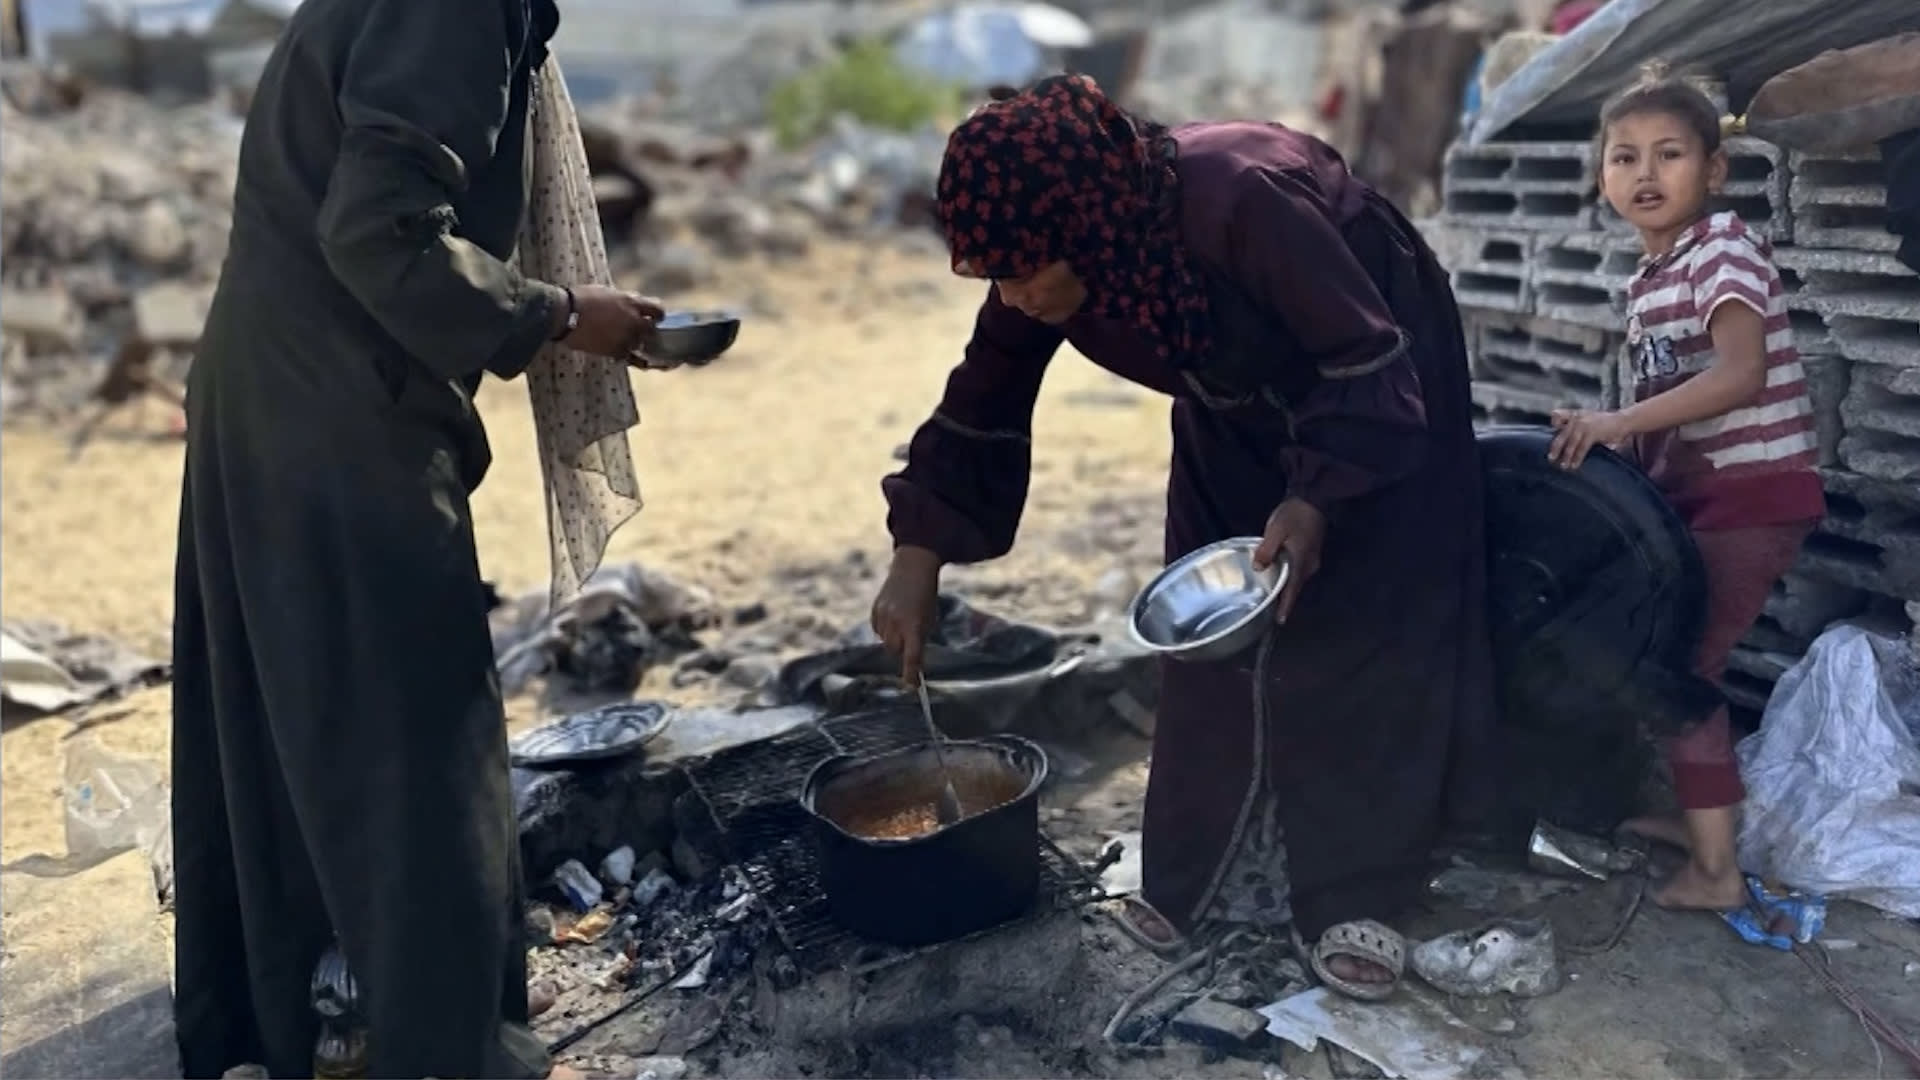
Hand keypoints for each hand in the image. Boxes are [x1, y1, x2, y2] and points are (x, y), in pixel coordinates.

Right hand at [558, 285, 663, 357]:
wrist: (564, 314)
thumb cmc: (581, 299)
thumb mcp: (607, 292)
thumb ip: (623, 300)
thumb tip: (633, 302)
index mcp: (631, 302)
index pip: (658, 309)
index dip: (658, 314)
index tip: (655, 317)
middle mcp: (633, 320)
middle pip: (652, 329)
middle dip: (648, 330)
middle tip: (642, 332)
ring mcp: (626, 337)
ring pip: (642, 345)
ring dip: (639, 344)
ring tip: (631, 343)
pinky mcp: (615, 351)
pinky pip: (631, 359)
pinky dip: (633, 359)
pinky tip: (635, 360)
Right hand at [871, 546, 941, 683]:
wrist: (912, 568)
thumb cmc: (925, 596)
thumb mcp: (929, 618)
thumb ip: (920, 639)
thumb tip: (912, 660)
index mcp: (914, 623)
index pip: (912, 655)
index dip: (910, 673)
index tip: (912, 686)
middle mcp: (896, 621)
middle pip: (895, 650)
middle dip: (903, 649)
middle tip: (911, 636)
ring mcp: (882, 615)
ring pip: (885, 641)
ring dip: (894, 638)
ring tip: (903, 619)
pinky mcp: (874, 611)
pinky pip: (878, 630)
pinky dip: (885, 629)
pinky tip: (893, 615)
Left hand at [1253, 498, 1325, 623]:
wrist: (1313, 498)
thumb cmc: (1294, 514)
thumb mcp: (1275, 530)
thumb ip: (1266, 550)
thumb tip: (1258, 568)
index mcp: (1300, 562)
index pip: (1292, 590)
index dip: (1285, 606)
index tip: (1279, 621)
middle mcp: (1309, 565)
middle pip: (1295, 587)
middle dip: (1284, 599)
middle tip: (1269, 609)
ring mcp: (1311, 559)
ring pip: (1296, 579)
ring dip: (1285, 587)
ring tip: (1271, 594)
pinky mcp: (1310, 552)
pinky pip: (1298, 570)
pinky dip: (1288, 575)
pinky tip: (1277, 573)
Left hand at [1548, 408, 1632, 469]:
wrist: (1624, 421)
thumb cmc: (1605, 423)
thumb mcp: (1589, 420)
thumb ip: (1577, 429)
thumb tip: (1565, 443)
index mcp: (1575, 415)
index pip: (1557, 415)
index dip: (1554, 423)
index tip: (1552, 433)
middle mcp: (1577, 418)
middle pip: (1562, 434)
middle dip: (1556, 448)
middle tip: (1551, 459)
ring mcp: (1584, 424)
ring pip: (1571, 442)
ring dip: (1566, 456)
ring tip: (1563, 466)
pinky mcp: (1593, 432)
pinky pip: (1582, 447)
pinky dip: (1577, 457)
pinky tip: (1575, 465)